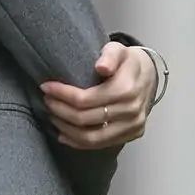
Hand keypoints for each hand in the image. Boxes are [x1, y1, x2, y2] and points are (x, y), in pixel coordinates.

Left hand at [40, 39, 155, 151]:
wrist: (148, 75)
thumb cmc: (127, 61)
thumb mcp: (118, 49)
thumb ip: (109, 55)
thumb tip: (100, 67)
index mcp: (126, 89)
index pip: (85, 99)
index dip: (62, 95)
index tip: (46, 87)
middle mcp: (131, 111)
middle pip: (85, 119)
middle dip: (60, 110)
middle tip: (47, 101)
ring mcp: (133, 126)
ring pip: (91, 138)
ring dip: (66, 129)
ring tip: (53, 117)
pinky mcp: (132, 135)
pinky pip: (101, 145)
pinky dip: (78, 142)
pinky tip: (64, 134)